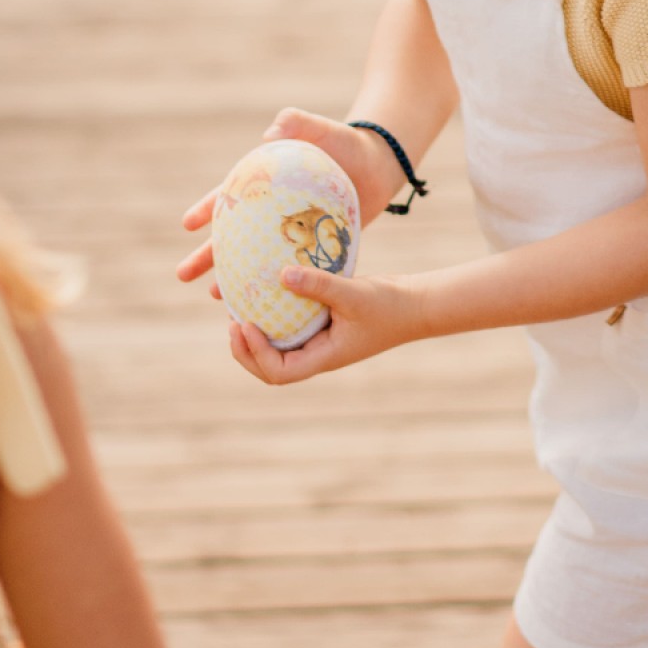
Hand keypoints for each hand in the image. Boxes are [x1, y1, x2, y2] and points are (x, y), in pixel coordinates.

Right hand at [176, 107, 401, 287]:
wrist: (377, 166)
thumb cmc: (344, 142)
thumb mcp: (320, 128)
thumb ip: (296, 123)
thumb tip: (269, 133)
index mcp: (264, 183)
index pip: (227, 196)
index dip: (206, 209)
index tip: (187, 225)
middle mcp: (269, 211)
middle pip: (231, 235)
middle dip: (206, 255)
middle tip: (182, 275)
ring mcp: (287, 232)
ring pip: (254, 258)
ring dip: (233, 277)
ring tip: (215, 296)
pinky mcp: (309, 247)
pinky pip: (287, 270)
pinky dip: (274, 287)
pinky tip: (263, 305)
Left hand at [227, 264, 420, 382]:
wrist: (415, 304)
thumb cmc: (389, 304)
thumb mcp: (353, 292)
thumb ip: (318, 285)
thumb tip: (281, 274)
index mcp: (324, 358)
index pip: (280, 373)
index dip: (256, 354)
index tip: (244, 324)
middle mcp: (318, 355)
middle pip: (271, 370)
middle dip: (247, 352)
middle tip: (233, 322)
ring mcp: (319, 343)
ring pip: (278, 351)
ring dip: (255, 337)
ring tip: (239, 311)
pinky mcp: (322, 327)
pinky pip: (289, 330)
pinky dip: (272, 320)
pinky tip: (265, 296)